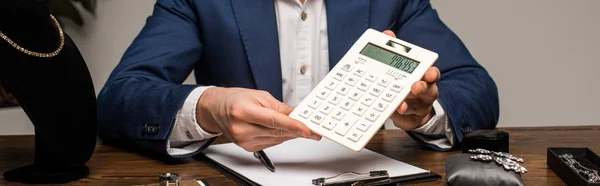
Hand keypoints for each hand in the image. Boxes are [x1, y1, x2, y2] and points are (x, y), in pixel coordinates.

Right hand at [196, 87, 320, 151]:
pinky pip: (271, 143)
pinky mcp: (248, 147)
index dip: (293, 126)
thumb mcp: (258, 96)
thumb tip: (297, 114)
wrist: (216, 109)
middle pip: (277, 132)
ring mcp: (244, 140)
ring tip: (297, 125)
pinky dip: (279, 136)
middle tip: (312, 127)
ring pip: (277, 139)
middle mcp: (242, 129)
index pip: (274, 121)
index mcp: (244, 111)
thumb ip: (279, 107)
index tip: (308, 130)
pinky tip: (281, 129)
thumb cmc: (234, 100)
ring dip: (289, 133)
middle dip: (297, 129)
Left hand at [382, 30, 440, 130]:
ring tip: (401, 104)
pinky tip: (394, 112)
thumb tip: (388, 33)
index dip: (432, 73)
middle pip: (429, 90)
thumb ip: (394, 49)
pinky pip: (407, 119)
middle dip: (422, 88)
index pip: (431, 74)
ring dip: (409, 104)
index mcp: (423, 78)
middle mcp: (424, 92)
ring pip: (417, 106)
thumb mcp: (399, 67)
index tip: (429, 73)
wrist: (409, 109)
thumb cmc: (404, 84)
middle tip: (415, 86)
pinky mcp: (410, 120)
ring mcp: (418, 107)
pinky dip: (400, 116)